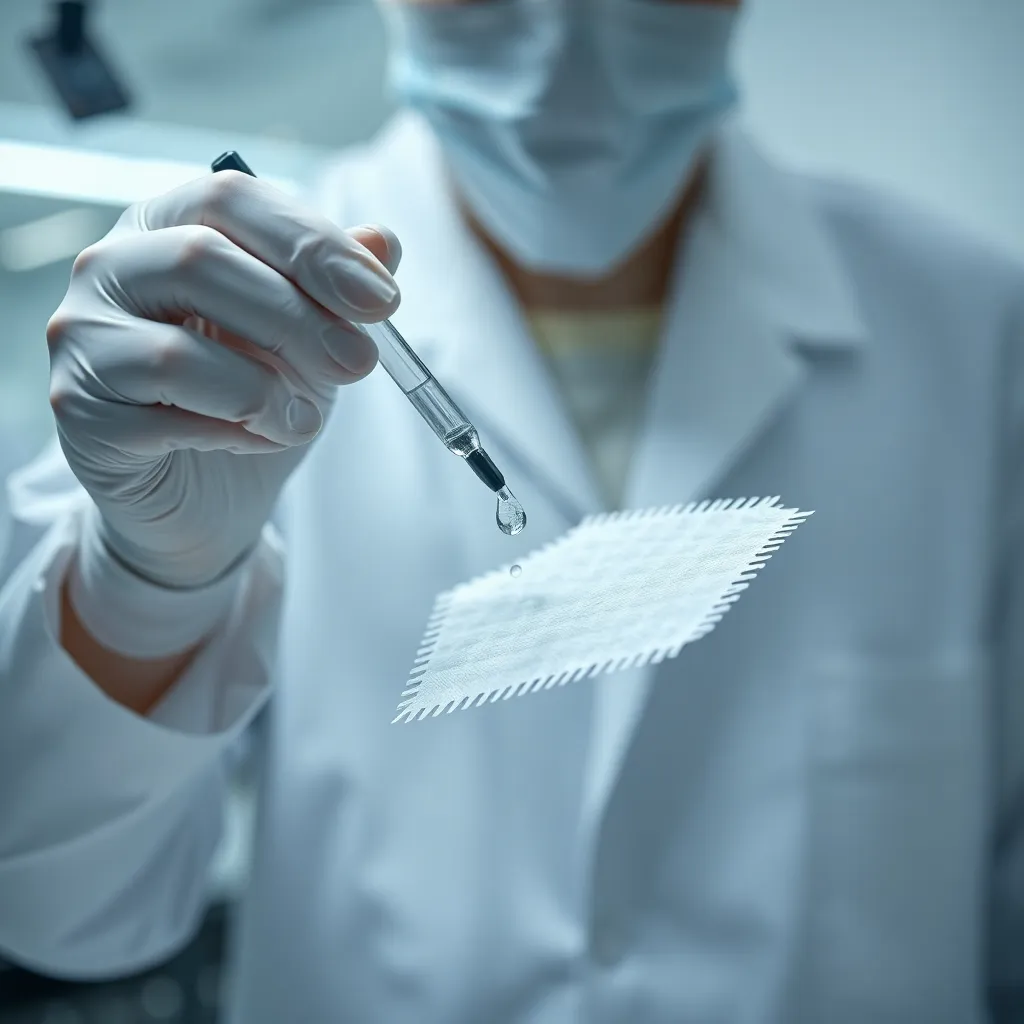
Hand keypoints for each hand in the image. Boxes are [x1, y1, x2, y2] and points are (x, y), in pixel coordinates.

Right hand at [47, 170, 399, 587]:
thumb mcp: (312, 338)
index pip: (231, 198)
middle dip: (299, 318)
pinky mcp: (79, 409)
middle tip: (359, 363)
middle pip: (201, 259)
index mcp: (167, 224)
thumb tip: (382, 241)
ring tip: (303, 421)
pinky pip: (163, 417)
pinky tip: (257, 441)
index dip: (313, 244)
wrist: (209, 493)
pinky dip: (231, 433)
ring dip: (266, 391)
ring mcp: (82, 336)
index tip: (382, 299)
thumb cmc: (253, 398)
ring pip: (178, 350)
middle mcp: (109, 266)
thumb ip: (337, 287)